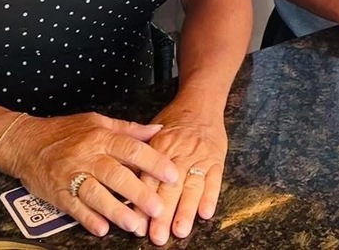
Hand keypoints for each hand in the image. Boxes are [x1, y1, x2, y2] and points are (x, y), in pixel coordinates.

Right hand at [0, 111, 177, 237]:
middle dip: (139, 193)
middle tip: (158, 207)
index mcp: (101, 136)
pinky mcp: (57, 193)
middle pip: (117, 175)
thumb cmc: (65, 132)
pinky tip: (103, 229)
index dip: (154, 161)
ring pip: (97, 195)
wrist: (27, 143)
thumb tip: (158, 128)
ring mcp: (71, 175)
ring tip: (136, 225)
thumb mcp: (98, 122)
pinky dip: (89, 219)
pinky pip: (75, 208)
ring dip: (117, 211)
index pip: (132, 149)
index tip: (172, 174)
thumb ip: (128, 129)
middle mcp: (88, 155)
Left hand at [132, 101, 228, 245]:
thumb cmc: (173, 122)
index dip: (143, 203)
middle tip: (157, 236)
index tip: (138, 225)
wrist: (201, 102)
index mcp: (160, 148)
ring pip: (192, 186)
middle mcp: (179, 154)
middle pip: (170, 187)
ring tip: (180, 230)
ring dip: (186, 210)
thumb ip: (139, 157)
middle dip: (164, 214)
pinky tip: (205, 213)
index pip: (149, 179)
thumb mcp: (152, 133)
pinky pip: (215, 180)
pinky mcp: (216, 159)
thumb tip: (122, 181)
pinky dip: (211, 196)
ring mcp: (199, 157)